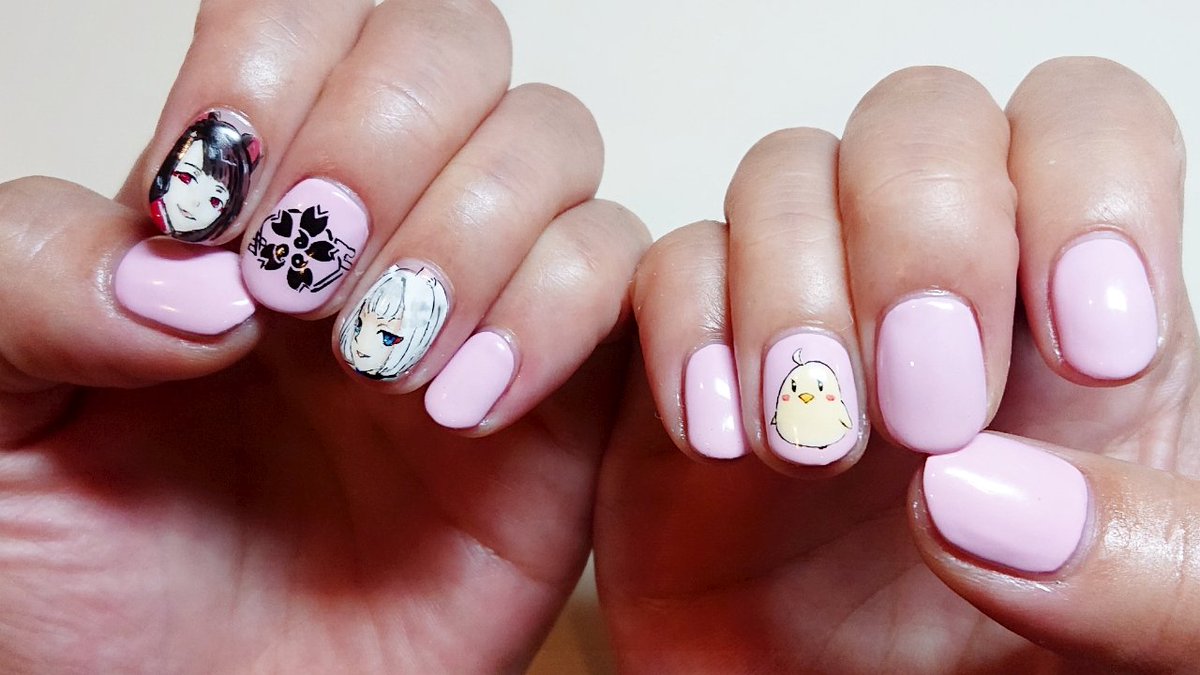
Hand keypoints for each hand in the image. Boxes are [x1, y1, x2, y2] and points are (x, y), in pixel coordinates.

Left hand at [0, 1, 646, 670]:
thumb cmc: (82, 582)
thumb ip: (32, 281)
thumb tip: (196, 275)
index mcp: (242, 187)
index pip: (309, 8)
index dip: (276, 63)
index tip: (210, 201)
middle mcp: (379, 216)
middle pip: (452, 45)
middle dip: (384, 137)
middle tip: (302, 275)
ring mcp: (481, 294)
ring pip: (552, 144)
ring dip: (469, 231)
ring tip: (374, 364)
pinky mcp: (565, 392)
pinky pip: (623, 280)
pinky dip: (554, 315)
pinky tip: (456, 409)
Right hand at [597, 57, 1198, 670]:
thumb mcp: (1162, 643)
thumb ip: (1155, 568)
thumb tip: (989, 492)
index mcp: (1076, 322)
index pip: (1082, 127)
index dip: (1089, 186)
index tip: (1090, 339)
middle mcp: (931, 296)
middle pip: (921, 123)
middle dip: (922, 240)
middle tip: (927, 410)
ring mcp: (799, 322)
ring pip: (782, 175)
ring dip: (791, 294)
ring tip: (813, 447)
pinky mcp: (684, 369)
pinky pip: (660, 271)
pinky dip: (683, 336)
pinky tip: (719, 441)